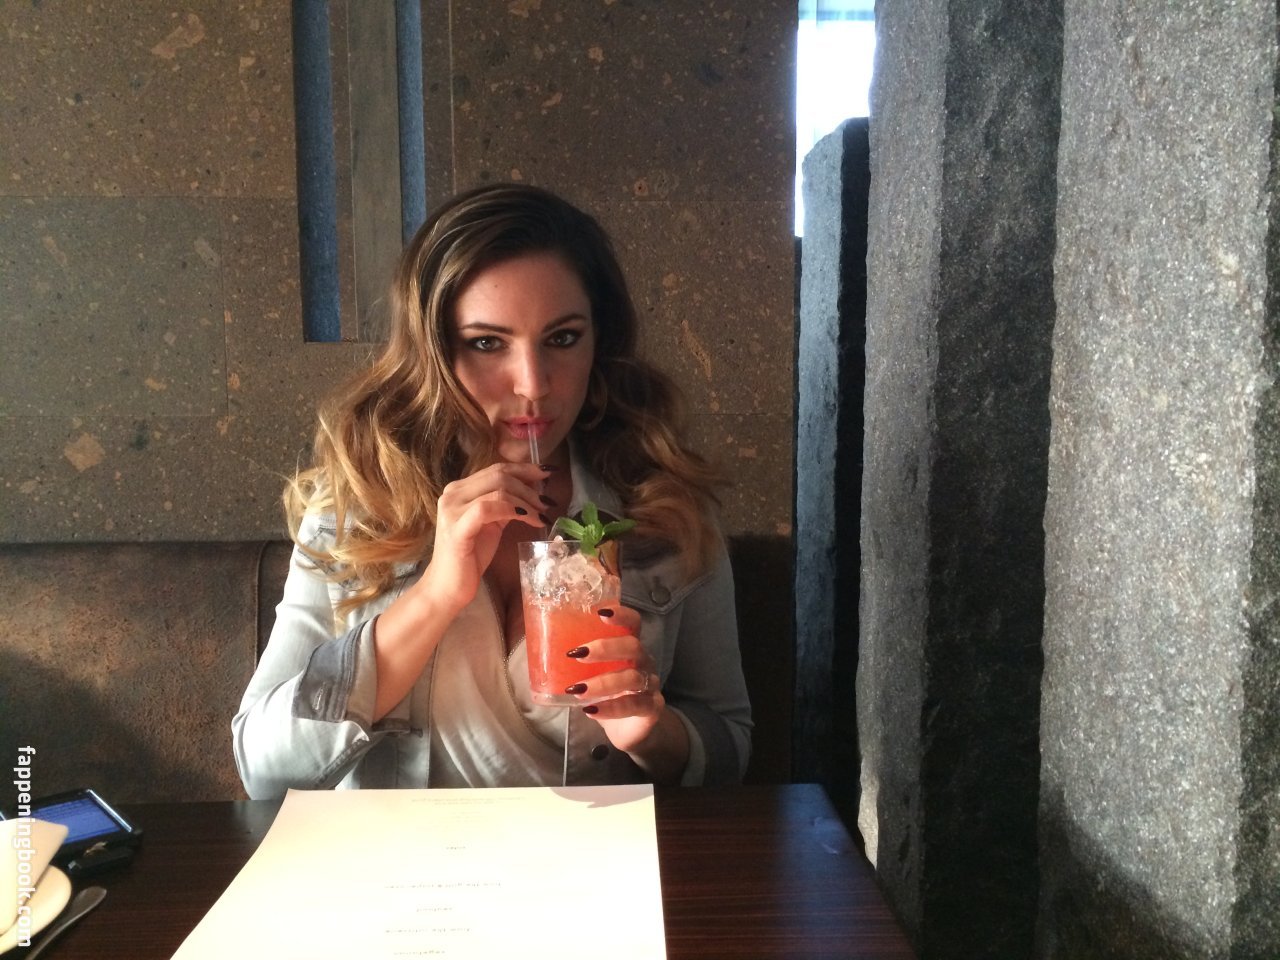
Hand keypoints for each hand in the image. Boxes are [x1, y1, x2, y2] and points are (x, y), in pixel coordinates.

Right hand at [415, 461, 548, 612]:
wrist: (447, 588)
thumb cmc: (470, 557)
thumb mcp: (492, 523)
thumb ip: (506, 504)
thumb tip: (533, 489)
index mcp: (460, 489)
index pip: (496, 468)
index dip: (525, 468)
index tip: (548, 473)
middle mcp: (453, 493)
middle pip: (499, 474)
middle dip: (529, 486)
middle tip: (547, 503)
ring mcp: (452, 509)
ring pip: (498, 489)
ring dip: (526, 500)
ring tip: (542, 515)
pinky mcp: (456, 528)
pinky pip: (488, 508)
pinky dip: (514, 510)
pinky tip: (529, 519)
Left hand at [564, 606, 667, 754]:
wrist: (627, 729)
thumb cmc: (606, 694)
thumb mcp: (592, 674)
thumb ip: (578, 660)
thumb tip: (540, 647)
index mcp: (629, 647)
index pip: (633, 623)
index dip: (622, 615)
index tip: (600, 612)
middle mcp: (643, 661)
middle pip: (633, 646)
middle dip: (605, 648)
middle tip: (577, 654)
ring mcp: (650, 684)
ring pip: (633, 677)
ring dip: (603, 682)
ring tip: (577, 689)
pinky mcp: (652, 708)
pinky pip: (635, 705)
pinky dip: (612, 708)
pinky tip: (591, 710)